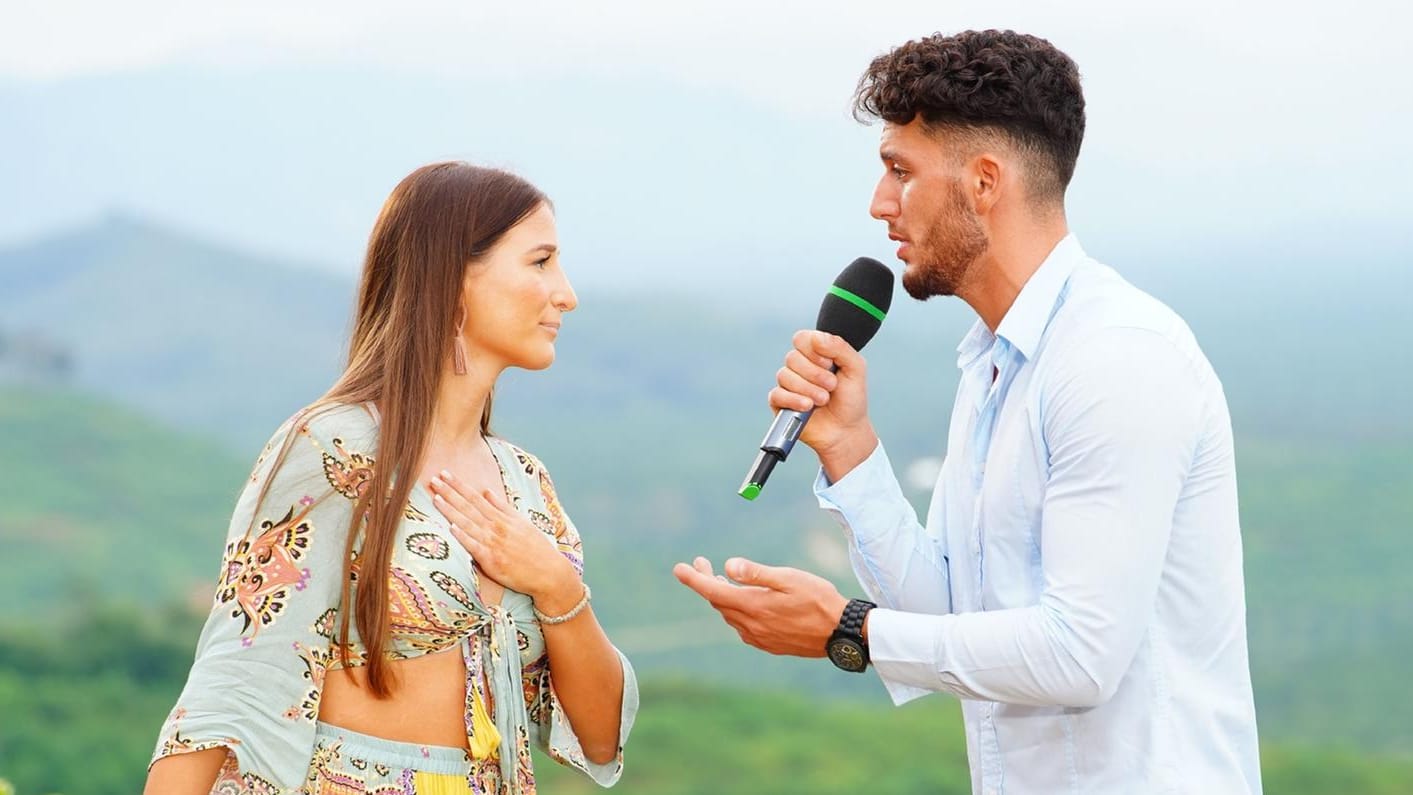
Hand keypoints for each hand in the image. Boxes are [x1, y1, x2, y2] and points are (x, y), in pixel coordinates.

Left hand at [428, 471, 579, 609]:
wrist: (549, 572)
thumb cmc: (536, 548)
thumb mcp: (522, 522)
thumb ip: (503, 507)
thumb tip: (487, 491)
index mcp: (502, 518)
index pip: (476, 498)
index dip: (459, 486)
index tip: (445, 474)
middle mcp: (496, 527)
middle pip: (469, 507)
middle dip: (450, 492)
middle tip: (433, 479)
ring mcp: (493, 543)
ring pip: (468, 523)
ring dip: (451, 510)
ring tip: (436, 498)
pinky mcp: (492, 561)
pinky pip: (474, 547)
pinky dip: (463, 537)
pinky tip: (451, 528)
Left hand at [672, 556, 847, 657]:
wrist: (839, 633)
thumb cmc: (818, 600)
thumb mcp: (788, 578)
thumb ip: (756, 573)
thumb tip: (727, 566)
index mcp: (753, 606)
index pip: (713, 591)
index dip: (693, 579)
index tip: (678, 569)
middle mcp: (750, 625)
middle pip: (718, 602)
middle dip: (706, 582)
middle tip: (701, 563)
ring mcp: (758, 637)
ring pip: (729, 615)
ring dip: (721, 596)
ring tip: (720, 578)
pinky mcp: (767, 644)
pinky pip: (741, 626)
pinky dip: (735, 611)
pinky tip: (742, 602)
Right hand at [768, 330, 877, 479]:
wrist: (846, 430)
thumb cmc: (851, 399)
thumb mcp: (855, 368)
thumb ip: (840, 347)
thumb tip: (817, 338)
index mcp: (815, 353)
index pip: (801, 338)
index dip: (813, 350)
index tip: (829, 363)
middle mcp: (799, 366)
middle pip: (792, 357)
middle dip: (815, 374)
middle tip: (832, 386)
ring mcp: (788, 384)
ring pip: (784, 376)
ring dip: (808, 389)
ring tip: (823, 400)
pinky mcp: (780, 403)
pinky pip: (777, 394)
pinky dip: (794, 400)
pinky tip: (807, 406)